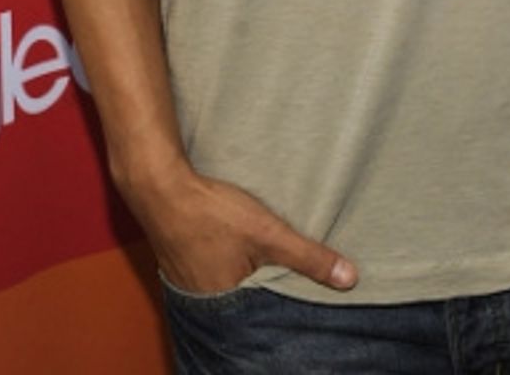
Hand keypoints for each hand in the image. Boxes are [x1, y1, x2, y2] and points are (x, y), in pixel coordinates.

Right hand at [123, 163, 358, 294]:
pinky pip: (210, 281)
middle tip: (282, 286)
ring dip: (245, 285)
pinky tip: (234, 256)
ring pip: (228, 294)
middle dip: (265, 300)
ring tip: (260, 271)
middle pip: (246, 309)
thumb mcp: (268, 232)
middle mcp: (205, 305)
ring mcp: (189, 287)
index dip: (283, 312)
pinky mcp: (180, 267)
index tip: (300, 307)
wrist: (160, 186)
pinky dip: (226, 273)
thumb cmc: (212, 211)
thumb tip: (349, 278)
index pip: (265, 322)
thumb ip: (308, 257)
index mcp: (227, 306)